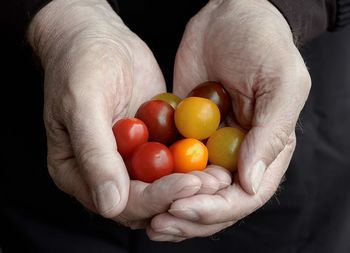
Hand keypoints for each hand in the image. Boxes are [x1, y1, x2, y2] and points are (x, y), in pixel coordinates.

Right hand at [28, 0, 231, 229]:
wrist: (97, 38)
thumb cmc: (80, 65)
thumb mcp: (82, 103)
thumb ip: (94, 152)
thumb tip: (110, 203)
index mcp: (77, 174)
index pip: (121, 202)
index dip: (157, 198)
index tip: (190, 183)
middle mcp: (104, 174)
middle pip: (147, 201)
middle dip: (182, 194)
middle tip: (216, 182)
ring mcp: (129, 160)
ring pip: (164, 184)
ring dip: (193, 183)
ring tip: (222, 174)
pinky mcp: (149, 144)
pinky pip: (172, 160)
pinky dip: (193, 162)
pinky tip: (215, 157)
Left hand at [147, 0, 310, 240]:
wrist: (230, 14)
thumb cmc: (263, 42)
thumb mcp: (282, 83)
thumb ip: (272, 134)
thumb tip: (251, 184)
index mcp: (267, 149)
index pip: (245, 195)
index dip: (217, 209)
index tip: (185, 208)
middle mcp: (239, 154)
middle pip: (216, 200)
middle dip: (189, 215)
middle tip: (159, 222)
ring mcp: (210, 145)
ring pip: (192, 189)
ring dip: (170, 205)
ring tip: (147, 216)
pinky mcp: (186, 132)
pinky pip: (172, 162)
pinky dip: (159, 178)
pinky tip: (140, 188)